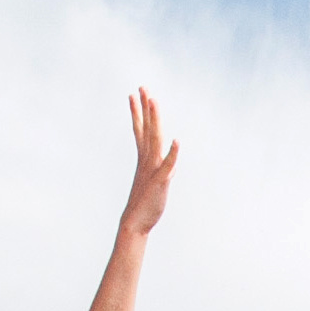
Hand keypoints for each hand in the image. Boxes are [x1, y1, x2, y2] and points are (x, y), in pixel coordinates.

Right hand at [120, 87, 178, 234]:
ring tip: (153, 101)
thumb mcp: (152, 182)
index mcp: (145, 158)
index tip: (133, 95)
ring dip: (155, 120)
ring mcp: (153, 169)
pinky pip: (167, 165)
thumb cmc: (144, 204)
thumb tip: (167, 165)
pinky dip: (172, 153)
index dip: (138, 112)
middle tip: (141, 87)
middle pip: (146, 128)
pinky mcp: (160, 181)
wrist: (136, 223)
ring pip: (155, 139)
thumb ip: (159, 169)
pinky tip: (176, 141)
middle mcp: (147, 160)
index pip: (140, 130)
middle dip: (144, 107)